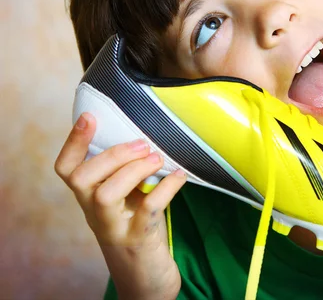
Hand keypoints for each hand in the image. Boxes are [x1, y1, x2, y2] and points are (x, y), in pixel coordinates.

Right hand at [55, 113, 186, 299]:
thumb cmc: (137, 229)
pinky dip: (165, 188)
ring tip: (157, 159)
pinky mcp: (140, 241)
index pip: (67, 169)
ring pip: (106, 195)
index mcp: (90, 200)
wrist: (146, 281)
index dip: (74, 142)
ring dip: (133, 170)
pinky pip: (148, 211)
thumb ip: (126, 173)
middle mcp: (96, 214)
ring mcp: (116, 229)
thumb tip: (144, 133)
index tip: (91, 117)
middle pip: (82, 179)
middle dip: (112, 155)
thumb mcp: (126, 200)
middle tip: (142, 144)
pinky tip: (179, 175)